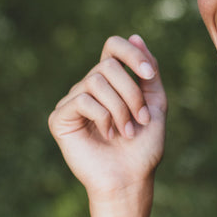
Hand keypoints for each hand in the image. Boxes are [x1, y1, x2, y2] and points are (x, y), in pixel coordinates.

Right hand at [48, 34, 166, 216]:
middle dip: (132, 93)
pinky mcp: (60, 118)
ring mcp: (73, 101)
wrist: (130, 179)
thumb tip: (134, 36)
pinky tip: (106, 135)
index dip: (131, 53)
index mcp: (112, 82)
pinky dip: (103, 117)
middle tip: (140, 120)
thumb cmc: (143, 147)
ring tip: (126, 132)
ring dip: (121, 108)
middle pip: (108, 65)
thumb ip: (149, 72)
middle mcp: (89, 87)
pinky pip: (82, 99)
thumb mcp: (155, 104)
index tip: (149, 75)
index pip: (113, 46)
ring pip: (96, 81)